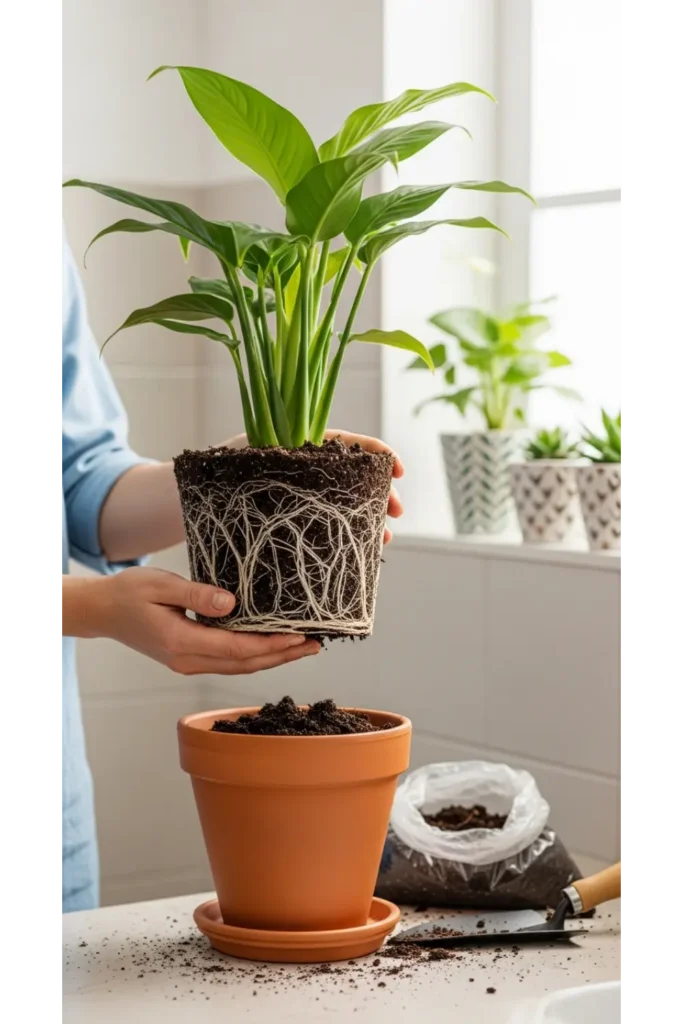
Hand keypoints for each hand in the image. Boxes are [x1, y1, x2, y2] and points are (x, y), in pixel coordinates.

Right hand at [76, 568, 319, 674]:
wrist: (103, 610)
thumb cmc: (129, 592)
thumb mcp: (160, 585)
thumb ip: (196, 596)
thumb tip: (232, 604)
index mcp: (180, 643)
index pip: (236, 649)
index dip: (270, 644)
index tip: (298, 636)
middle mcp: (187, 661)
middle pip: (244, 664)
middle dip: (282, 655)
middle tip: (314, 644)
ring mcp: (188, 664)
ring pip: (239, 667)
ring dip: (272, 658)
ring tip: (303, 647)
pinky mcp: (189, 659)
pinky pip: (229, 662)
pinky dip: (255, 656)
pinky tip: (272, 647)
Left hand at [220, 429, 403, 543]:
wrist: (188, 503)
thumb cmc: (210, 479)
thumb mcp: (242, 462)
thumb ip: (271, 460)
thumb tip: (306, 469)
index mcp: (296, 445)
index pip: (346, 442)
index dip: (376, 453)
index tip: (397, 469)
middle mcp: (304, 470)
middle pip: (354, 476)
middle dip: (381, 493)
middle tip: (397, 512)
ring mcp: (302, 496)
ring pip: (346, 504)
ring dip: (370, 519)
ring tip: (384, 539)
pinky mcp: (297, 519)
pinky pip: (329, 524)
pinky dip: (349, 535)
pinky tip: (363, 549)